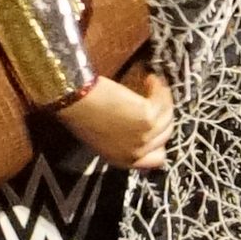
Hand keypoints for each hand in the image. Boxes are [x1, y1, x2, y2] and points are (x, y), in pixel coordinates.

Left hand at [57, 70, 172, 169]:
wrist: (73, 99)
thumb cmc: (81, 111)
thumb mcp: (103, 134)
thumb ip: (123, 137)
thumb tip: (139, 123)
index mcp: (122, 160)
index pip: (156, 159)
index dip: (159, 140)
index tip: (158, 122)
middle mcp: (135, 154)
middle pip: (164, 136)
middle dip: (163, 116)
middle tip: (157, 98)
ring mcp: (143, 138)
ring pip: (167, 118)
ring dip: (163, 98)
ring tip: (153, 83)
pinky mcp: (147, 120)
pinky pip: (163, 104)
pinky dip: (160, 89)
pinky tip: (151, 79)